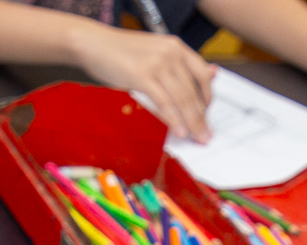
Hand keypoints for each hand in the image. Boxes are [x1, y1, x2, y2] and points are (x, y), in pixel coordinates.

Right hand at [70, 24, 216, 140]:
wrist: (93, 43)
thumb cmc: (122, 51)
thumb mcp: (156, 52)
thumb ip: (180, 65)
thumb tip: (213, 74)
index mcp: (176, 46)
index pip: (202, 74)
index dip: (207, 97)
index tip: (207, 114)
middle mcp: (170, 53)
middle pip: (192, 91)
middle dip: (201, 117)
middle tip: (206, 135)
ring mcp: (157, 63)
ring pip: (182, 99)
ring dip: (192, 123)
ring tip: (197, 138)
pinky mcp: (142, 76)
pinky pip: (164, 102)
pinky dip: (173, 120)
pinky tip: (179, 132)